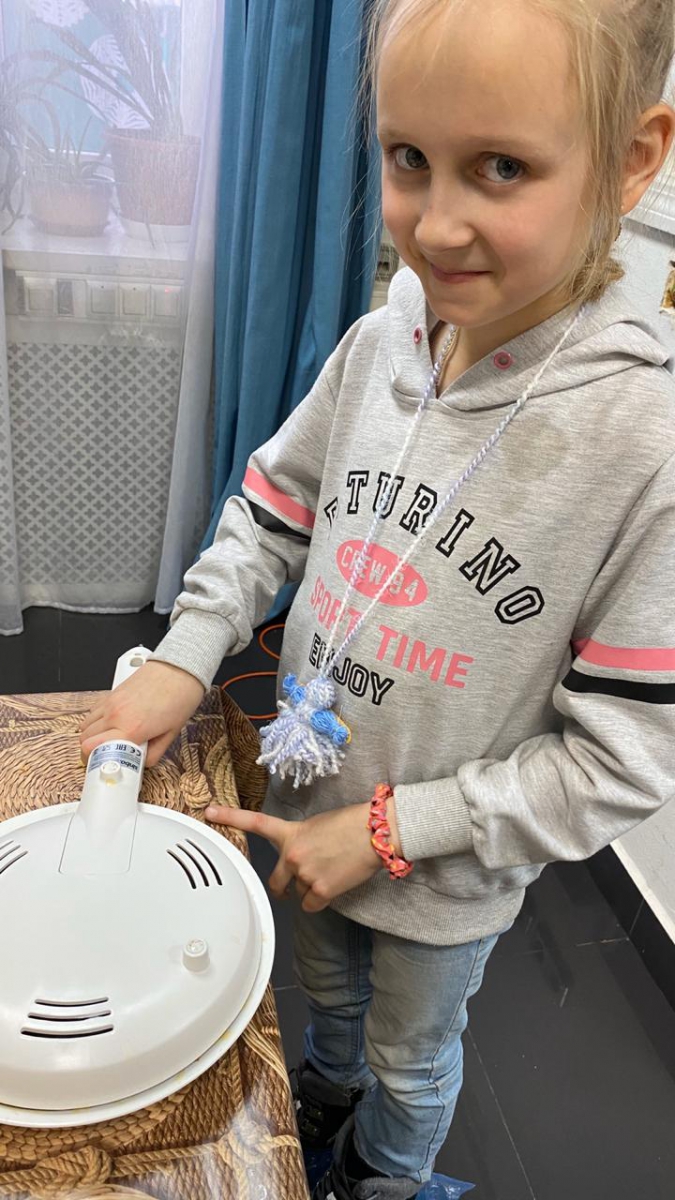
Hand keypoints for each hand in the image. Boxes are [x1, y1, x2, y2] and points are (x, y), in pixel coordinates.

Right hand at [80, 660, 204, 767]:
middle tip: (107, 757)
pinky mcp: (112, 693)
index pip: (92, 749)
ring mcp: (111, 702)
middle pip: (84, 740)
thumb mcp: (172, 733)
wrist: (181, 667)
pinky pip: (93, 712)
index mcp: (131, 728)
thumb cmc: (180, 696)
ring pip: (85, 725)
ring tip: (109, 741)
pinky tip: (112, 725)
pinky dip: (96, 722)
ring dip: (92, 737)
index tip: (105, 767)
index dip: (95, 763)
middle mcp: (116, 714)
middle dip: (92, 752)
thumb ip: (154, 753)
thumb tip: (142, 763)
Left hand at [205, 801, 386, 912]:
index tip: (208, 812)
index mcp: (291, 833)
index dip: (229, 816)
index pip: (255, 822)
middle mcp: (293, 855)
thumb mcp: (319, 825)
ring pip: (298, 895)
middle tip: (292, 886)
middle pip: (275, 882)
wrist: (376, 832)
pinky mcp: (322, 890)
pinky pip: (311, 906)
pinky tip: (333, 887)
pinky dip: (319, 901)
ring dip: (310, 890)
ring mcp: (306, 874)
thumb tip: (303, 859)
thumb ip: (302, 840)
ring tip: (330, 874)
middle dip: (282, 887)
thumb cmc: (352, 824)